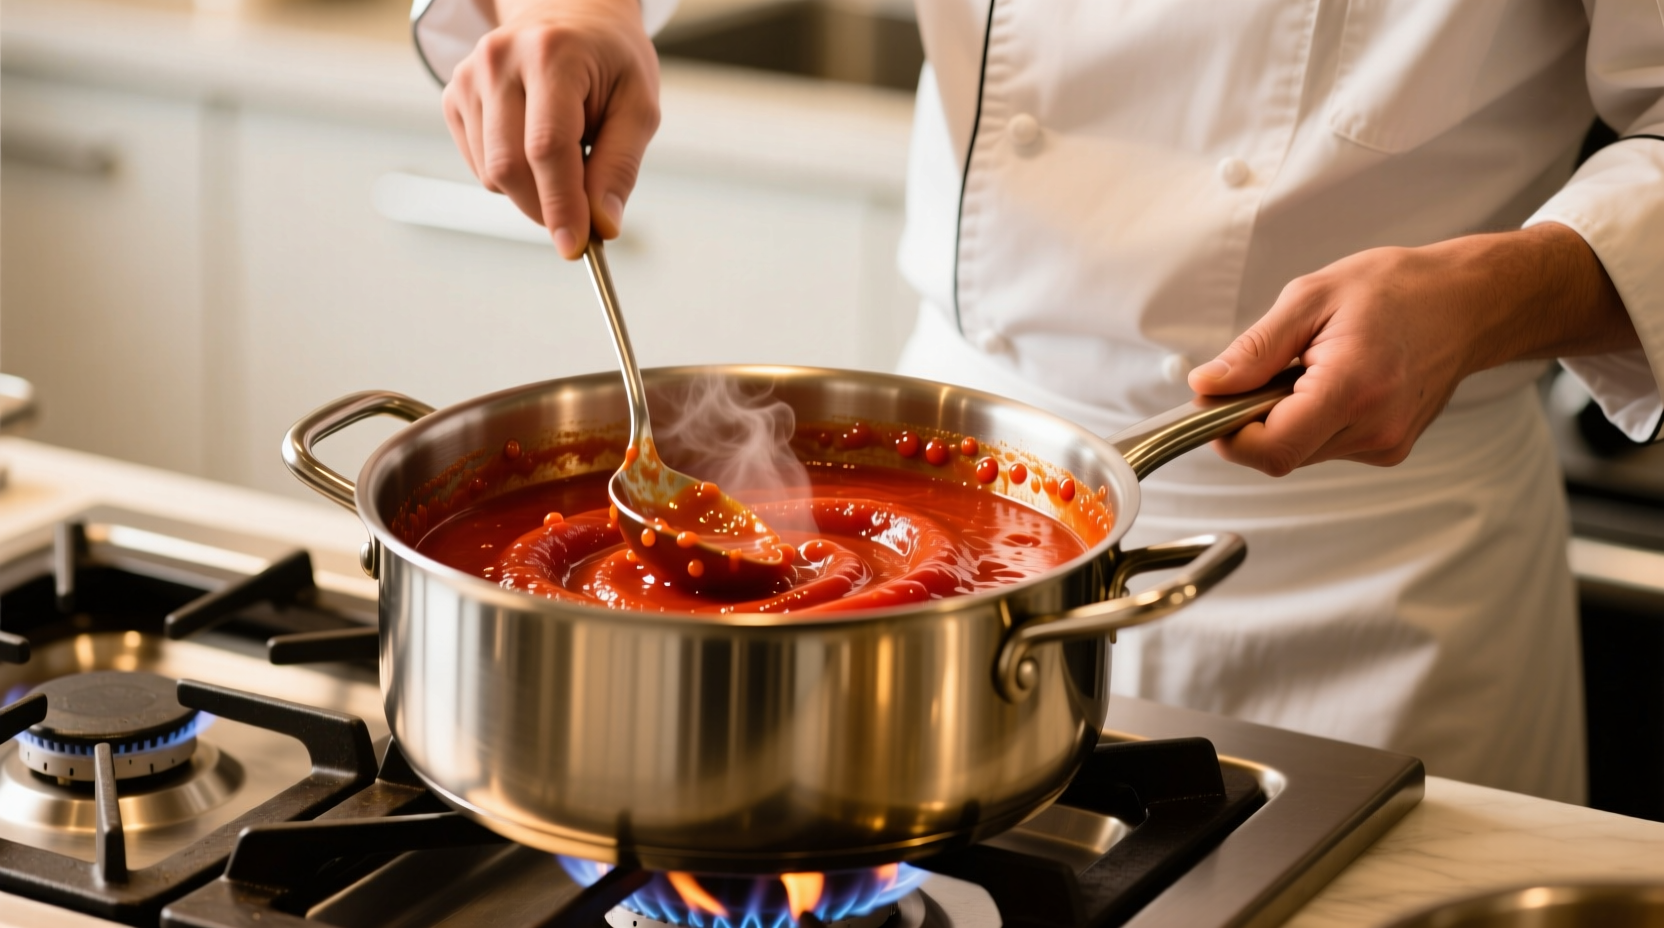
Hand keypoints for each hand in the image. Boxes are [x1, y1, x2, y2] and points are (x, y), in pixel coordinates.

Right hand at [443, 0, 659, 258]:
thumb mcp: (638, 105)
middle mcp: (500, 61)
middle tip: (582, 220)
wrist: (567, 14)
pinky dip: (512, 177)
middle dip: (546, 208)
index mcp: (552, 55)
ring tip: (568, 156)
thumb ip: (621, 167)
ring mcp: (469, 77)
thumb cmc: (610, 62)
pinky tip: (534, 146)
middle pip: (510, 167)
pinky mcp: (453, 96)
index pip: (547, 147)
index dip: (561, 204)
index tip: (575, 247)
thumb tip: (603, 226)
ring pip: (492, 174)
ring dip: (532, 192)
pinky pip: (480, 167)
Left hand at [1187, 222, 1637, 475]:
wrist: (1467, 303)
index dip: (1230, 434)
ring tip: (1311, 367)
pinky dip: (1312, 419)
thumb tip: (1207, 387)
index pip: (1272, 449)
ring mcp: (1385, 444)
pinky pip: (1324, 446)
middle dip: (1254, 420)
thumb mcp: (1310, 299)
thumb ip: (1254, 350)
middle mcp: (1375, 427)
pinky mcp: (1388, 449)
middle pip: (1280, 454)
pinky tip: (1333, 382)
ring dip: (1284, 418)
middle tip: (1266, 371)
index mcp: (1352, 387)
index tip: (1217, 402)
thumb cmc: (1397, 290)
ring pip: (1300, 452)